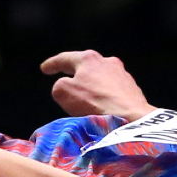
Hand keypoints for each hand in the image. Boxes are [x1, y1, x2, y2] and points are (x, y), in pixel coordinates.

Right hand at [39, 50, 153, 120]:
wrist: (130, 117)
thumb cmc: (93, 103)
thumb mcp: (63, 92)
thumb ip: (59, 85)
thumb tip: (65, 86)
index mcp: (88, 58)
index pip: (65, 59)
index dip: (52, 64)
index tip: (44, 69)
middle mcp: (107, 61)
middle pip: (86, 65)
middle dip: (75, 72)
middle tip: (66, 77)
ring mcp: (122, 74)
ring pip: (101, 77)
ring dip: (92, 84)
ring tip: (86, 96)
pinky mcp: (132, 89)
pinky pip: (113, 90)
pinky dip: (105, 95)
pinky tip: (103, 105)